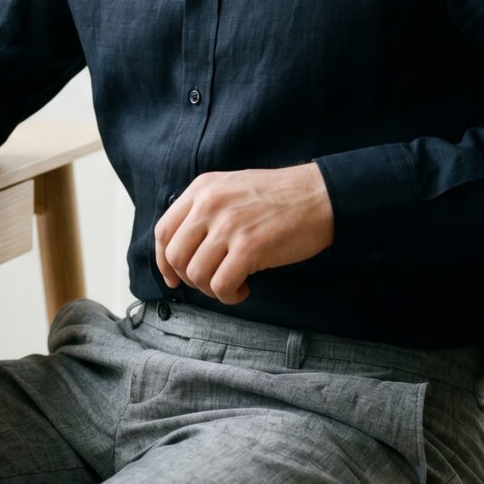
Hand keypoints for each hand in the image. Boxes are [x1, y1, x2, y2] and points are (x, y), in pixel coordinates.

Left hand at [154, 164, 334, 304]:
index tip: (173, 277)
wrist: (319, 196)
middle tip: (211, 280)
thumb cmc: (279, 196)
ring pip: (195, 274)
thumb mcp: (231, 187)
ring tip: (232, 283)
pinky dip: (229, 295)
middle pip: (175, 256)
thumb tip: (183, 246)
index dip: (163, 260)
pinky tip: (244, 288)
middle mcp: (209, 205)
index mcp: (201, 189)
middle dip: (189, 278)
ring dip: (211, 289)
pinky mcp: (249, 248)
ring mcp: (228, 226)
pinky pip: (221, 285)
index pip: (163, 231)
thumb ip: (204, 209)